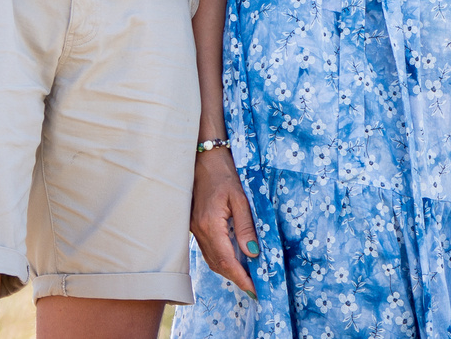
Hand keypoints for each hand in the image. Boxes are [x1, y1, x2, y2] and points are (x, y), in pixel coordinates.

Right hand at [191, 146, 259, 295]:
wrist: (205, 160)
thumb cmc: (224, 175)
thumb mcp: (240, 198)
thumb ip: (245, 227)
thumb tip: (253, 252)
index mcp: (210, 225)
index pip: (226, 260)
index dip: (240, 278)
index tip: (255, 289)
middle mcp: (199, 231)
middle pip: (218, 265)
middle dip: (236, 278)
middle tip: (255, 287)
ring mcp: (195, 230)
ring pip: (212, 260)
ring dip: (229, 271)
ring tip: (248, 277)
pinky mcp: (196, 227)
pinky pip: (209, 250)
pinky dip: (222, 260)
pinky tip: (235, 260)